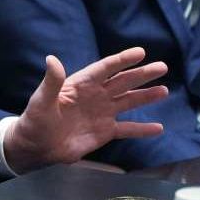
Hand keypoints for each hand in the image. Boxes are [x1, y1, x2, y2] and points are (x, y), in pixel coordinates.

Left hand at [4, 47, 167, 173]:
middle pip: (122, 82)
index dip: (122, 60)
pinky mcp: (104, 132)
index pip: (105, 69)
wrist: (36, 146)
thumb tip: (51, 58)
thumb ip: (52, 81)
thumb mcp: (42, 100)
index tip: (140, 52)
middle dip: (141, 74)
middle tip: (162, 67)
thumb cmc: (35, 120)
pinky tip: (158, 128)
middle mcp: (95, 96)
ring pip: (128, 102)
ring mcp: (101, 113)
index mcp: (81, 85)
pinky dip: (142, 129)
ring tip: (164, 90)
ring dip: (146, 96)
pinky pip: (127, 129)